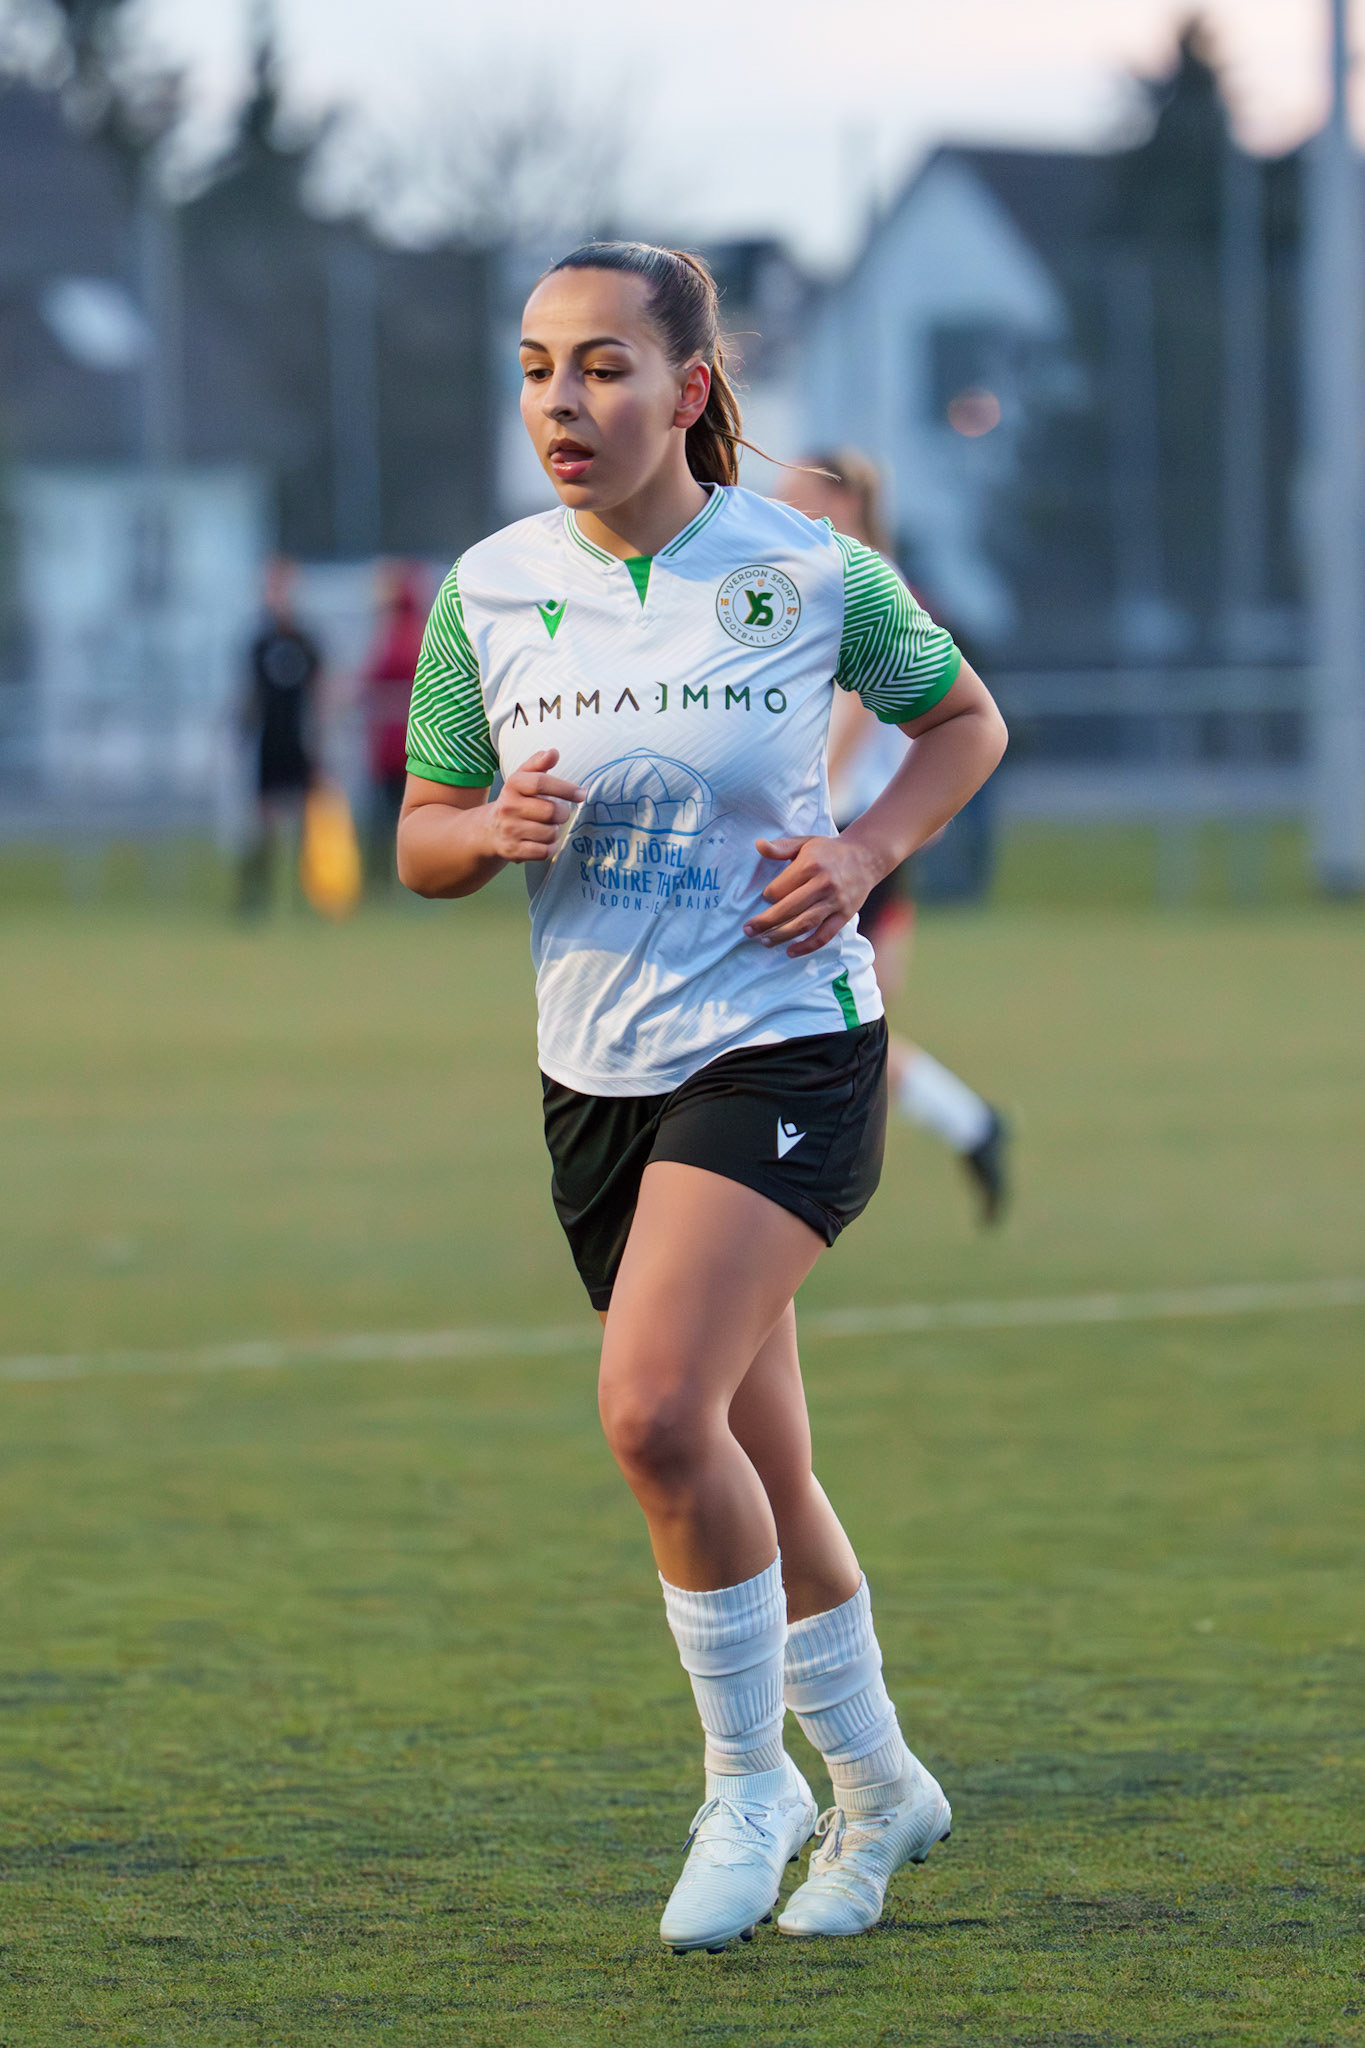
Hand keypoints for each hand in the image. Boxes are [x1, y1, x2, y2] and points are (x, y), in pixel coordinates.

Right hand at [484, 748, 585, 863]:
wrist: (489, 831)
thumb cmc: (515, 801)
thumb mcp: (522, 778)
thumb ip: (538, 763)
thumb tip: (554, 752)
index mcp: (513, 785)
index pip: (541, 783)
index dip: (565, 788)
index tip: (581, 794)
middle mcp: (508, 807)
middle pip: (551, 811)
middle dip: (562, 813)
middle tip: (560, 813)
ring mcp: (510, 830)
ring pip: (550, 833)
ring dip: (555, 831)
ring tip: (547, 827)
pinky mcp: (513, 850)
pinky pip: (544, 851)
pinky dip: (550, 847)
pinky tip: (544, 841)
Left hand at [745, 834, 879, 956]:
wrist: (867, 857)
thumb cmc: (829, 851)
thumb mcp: (805, 843)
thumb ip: (781, 847)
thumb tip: (758, 845)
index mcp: (810, 865)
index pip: (780, 888)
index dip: (768, 895)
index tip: (766, 897)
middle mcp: (823, 884)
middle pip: (788, 909)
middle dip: (765, 922)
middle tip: (748, 930)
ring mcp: (834, 902)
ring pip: (804, 924)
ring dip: (781, 936)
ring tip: (764, 941)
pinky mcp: (844, 915)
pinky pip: (824, 935)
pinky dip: (807, 947)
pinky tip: (790, 952)